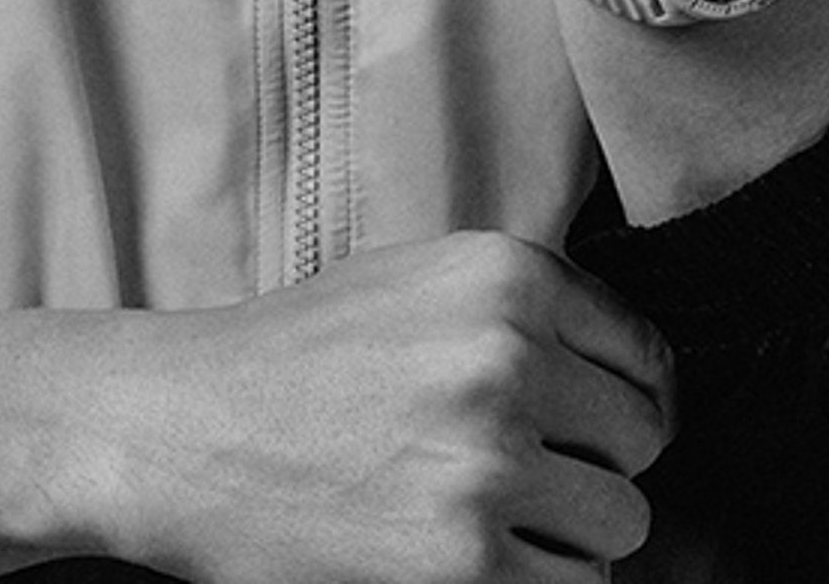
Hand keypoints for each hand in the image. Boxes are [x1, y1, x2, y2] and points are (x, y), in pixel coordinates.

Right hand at [103, 231, 674, 582]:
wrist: (180, 430)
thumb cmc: (295, 358)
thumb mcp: (417, 283)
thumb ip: (527, 312)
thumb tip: (640, 376)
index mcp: (508, 275)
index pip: (648, 357)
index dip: (619, 401)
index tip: (587, 428)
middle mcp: (510, 358)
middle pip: (642, 443)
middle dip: (593, 465)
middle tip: (521, 476)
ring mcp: (490, 462)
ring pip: (621, 522)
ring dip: (569, 533)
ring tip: (488, 518)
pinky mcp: (465, 561)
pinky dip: (535, 582)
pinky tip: (469, 556)